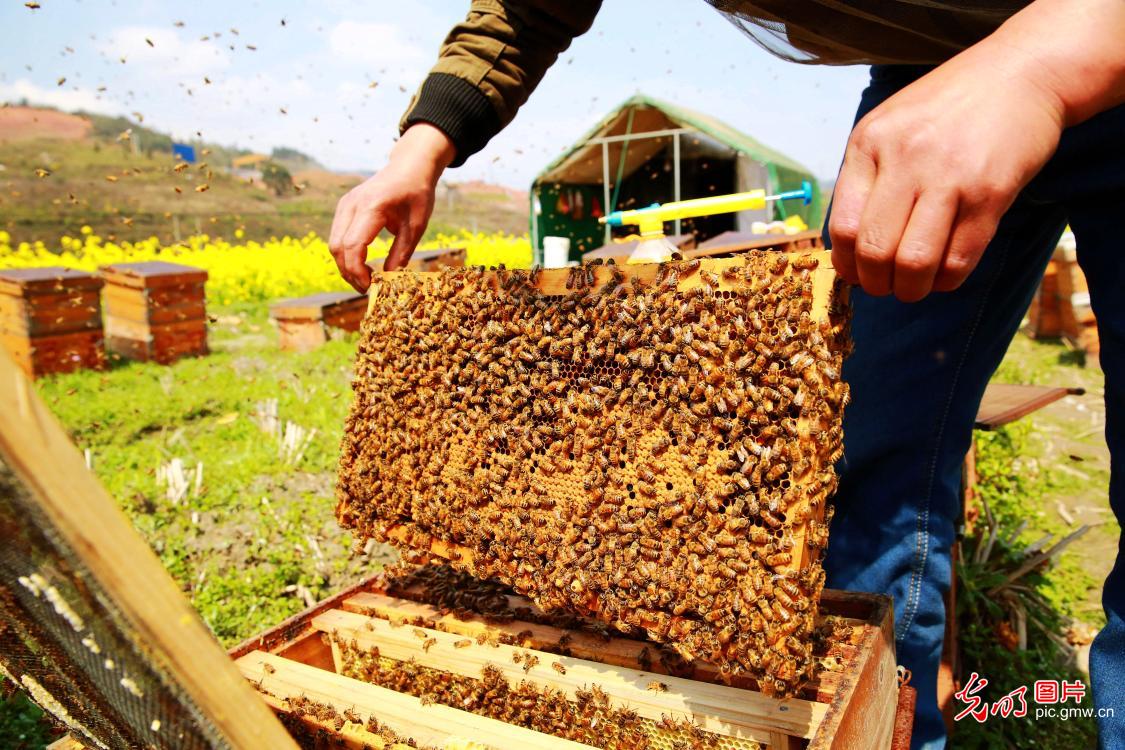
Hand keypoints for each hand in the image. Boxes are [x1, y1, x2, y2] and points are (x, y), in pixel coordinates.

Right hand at [329, 124, 455, 291]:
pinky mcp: (344, 207)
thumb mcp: (416, 226)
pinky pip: (338, 235)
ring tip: (365, 279)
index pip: (353, 245)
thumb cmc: (417, 194)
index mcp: (372, 206)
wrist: (410, 167)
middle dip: (349, 272)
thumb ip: (401, 253)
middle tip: (367, 288)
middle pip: (337, 247)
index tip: (370, 286)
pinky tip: (362, 264)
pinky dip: (346, 253)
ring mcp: (345, 204)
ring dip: (346, 265)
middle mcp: (352, 204)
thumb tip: (389, 279)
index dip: (357, 271)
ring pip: (334, 243)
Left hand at [829, 43, 1064, 301]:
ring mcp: (949, 176)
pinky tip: (946, 275)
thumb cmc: (949, 106)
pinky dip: (948, 280)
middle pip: (874, 251)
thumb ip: (867, 176)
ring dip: (911, 289)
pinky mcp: (991, 192)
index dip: (846, 264)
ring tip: (916, 287)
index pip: (842, 226)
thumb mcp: (890, 125)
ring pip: (914, 262)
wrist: (1022, 72)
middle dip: (877, 284)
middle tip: (887, 286)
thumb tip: (849, 246)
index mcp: (869, 144)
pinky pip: (960, 258)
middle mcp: (904, 159)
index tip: (857, 274)